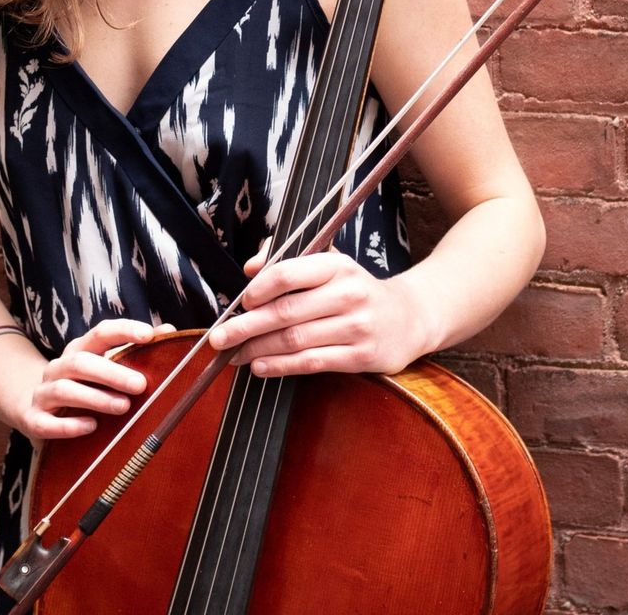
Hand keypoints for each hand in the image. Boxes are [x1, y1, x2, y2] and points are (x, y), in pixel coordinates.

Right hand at [13, 318, 173, 439]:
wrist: (34, 407)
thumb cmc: (83, 385)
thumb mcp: (107, 365)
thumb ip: (136, 349)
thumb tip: (170, 331)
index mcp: (80, 349)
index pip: (101, 332)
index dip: (125, 331)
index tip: (150, 335)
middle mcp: (59, 367)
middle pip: (82, 362)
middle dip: (112, 373)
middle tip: (141, 385)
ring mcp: (43, 392)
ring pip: (65, 389)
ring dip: (95, 398)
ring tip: (123, 407)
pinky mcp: (33, 419)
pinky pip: (46, 423)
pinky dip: (69, 425)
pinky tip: (91, 427)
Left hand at [208, 248, 433, 377]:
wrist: (408, 318)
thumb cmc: (356, 289)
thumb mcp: (330, 265)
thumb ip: (287, 260)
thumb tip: (250, 266)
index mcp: (337, 265)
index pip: (290, 272)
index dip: (260, 288)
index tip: (241, 301)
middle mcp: (348, 293)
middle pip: (286, 311)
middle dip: (246, 326)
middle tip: (219, 337)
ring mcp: (356, 326)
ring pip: (295, 340)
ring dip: (258, 349)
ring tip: (234, 355)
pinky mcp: (361, 356)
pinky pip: (312, 362)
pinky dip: (281, 366)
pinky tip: (261, 367)